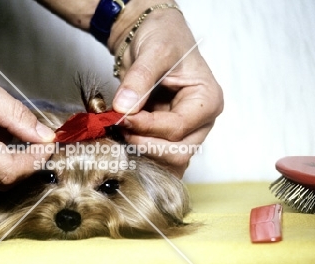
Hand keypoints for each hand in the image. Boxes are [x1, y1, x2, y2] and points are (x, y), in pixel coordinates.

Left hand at [109, 1, 223, 176]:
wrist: (154, 38)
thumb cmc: (163, 39)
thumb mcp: (153, 52)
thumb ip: (139, 80)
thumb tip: (124, 108)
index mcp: (207, 100)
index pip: (177, 128)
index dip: (147, 127)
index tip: (122, 117)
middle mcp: (201, 122)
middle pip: (176, 153)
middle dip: (144, 143)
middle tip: (119, 125)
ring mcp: (187, 132)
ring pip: (167, 160)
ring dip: (140, 149)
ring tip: (121, 127)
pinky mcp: (170, 137)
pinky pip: (157, 156)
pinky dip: (138, 150)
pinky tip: (124, 134)